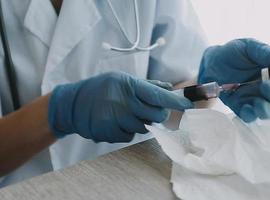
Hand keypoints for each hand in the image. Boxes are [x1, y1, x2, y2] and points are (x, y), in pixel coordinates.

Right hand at [48, 72, 192, 142]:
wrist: (72, 104)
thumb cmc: (101, 88)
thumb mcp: (122, 79)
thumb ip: (147, 84)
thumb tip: (168, 87)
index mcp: (129, 86)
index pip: (159, 95)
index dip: (176, 102)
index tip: (189, 106)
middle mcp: (124, 103)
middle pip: (156, 115)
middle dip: (159, 115)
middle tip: (151, 110)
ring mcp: (116, 119)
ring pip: (144, 128)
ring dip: (140, 122)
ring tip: (126, 113)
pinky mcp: (110, 133)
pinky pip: (129, 136)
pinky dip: (127, 130)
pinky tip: (116, 122)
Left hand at [198, 38, 269, 121]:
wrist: (210, 62)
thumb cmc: (233, 53)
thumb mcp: (249, 48)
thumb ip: (267, 53)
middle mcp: (269, 90)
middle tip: (266, 84)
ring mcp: (255, 100)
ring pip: (269, 112)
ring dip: (267, 108)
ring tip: (259, 100)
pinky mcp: (241, 107)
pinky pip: (249, 117)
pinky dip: (251, 115)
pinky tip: (247, 108)